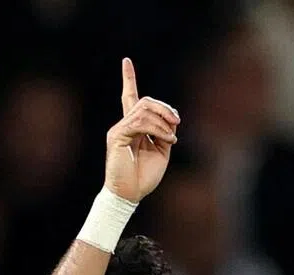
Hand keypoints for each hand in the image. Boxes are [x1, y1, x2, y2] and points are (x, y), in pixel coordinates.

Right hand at [104, 58, 180, 202]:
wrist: (130, 194)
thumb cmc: (144, 176)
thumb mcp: (161, 151)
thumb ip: (164, 132)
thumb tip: (171, 120)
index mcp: (134, 127)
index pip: (129, 98)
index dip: (128, 79)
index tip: (126, 61)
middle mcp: (124, 125)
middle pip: (144, 101)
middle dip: (164, 108)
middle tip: (176, 122)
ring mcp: (119, 129)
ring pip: (143, 109)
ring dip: (163, 120)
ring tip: (172, 136)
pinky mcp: (117, 136)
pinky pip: (139, 122)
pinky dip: (158, 129)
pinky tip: (168, 139)